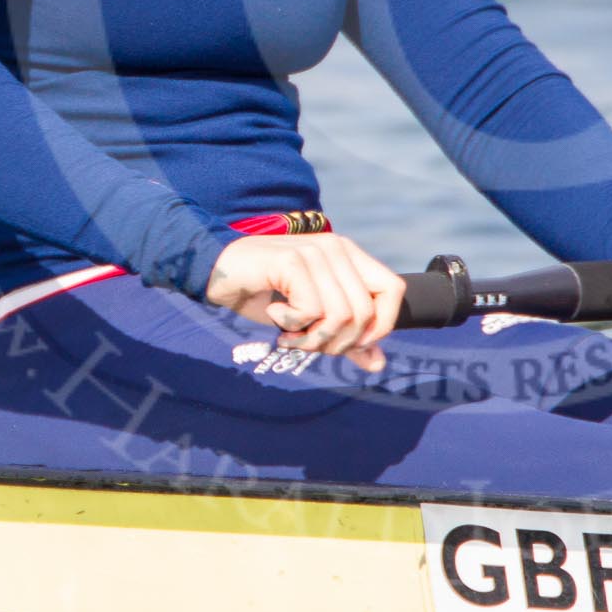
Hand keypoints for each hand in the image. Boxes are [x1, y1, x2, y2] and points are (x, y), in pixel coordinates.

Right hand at [204, 233, 406, 373]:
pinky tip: (275, 316)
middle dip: (336, 342)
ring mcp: (315, 252)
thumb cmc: (266, 295)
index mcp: (348, 255)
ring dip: (312, 338)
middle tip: (307, 342)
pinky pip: (311, 311)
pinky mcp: (292, 261)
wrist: (217, 273)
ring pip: (341, 315)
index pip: (393, 290)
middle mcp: (336, 248)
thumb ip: (345, 336)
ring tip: (291, 334)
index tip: (350, 342)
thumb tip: (378, 362)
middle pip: (365, 313)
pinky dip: (292, 326)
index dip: (380, 325)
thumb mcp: (311, 319)